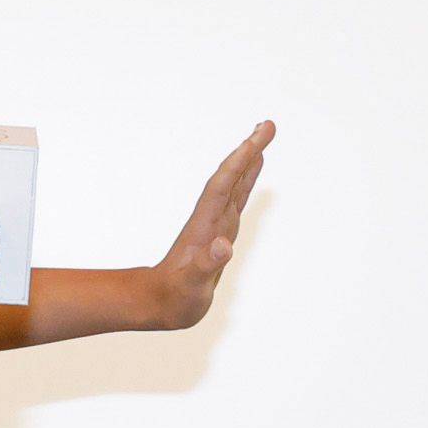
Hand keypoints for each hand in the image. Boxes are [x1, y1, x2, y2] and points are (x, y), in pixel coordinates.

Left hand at [136, 123, 274, 332]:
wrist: (160, 302)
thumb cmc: (175, 296)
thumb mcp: (192, 284)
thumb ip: (207, 264)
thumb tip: (225, 245)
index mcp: (205, 224)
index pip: (224, 184)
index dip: (242, 160)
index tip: (259, 136)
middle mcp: (211, 219)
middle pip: (231, 177)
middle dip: (249, 151)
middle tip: (267, 125)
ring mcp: (216, 225)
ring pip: (235, 186)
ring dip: (248, 162)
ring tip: (261, 138)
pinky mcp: (219, 234)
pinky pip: (236, 201)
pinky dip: (246, 183)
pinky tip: (251, 174)